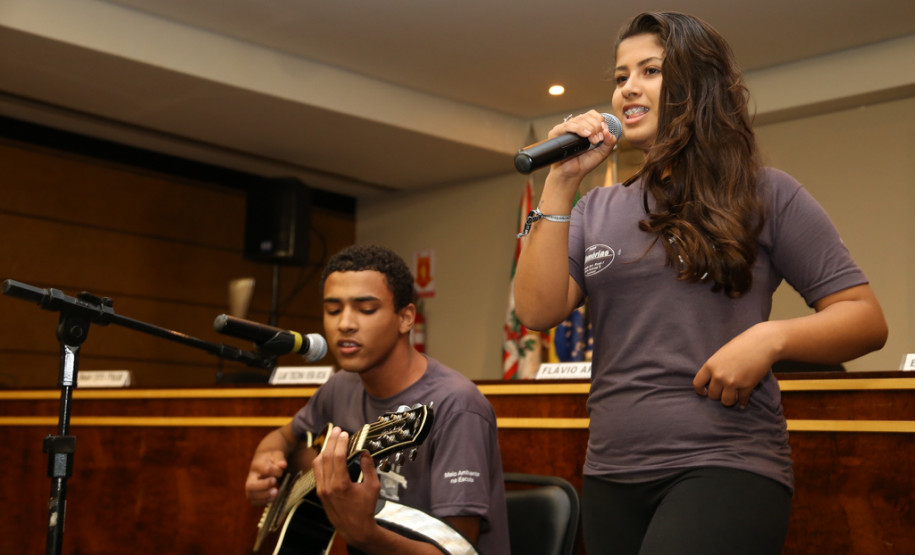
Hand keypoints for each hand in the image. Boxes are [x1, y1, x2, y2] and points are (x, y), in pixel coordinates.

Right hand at [245, 450, 287, 505]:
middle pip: (251, 486)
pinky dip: (263, 502)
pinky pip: (254, 502)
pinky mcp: (253, 493)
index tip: (281, 472)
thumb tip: (283, 465)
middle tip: (275, 487)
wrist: (265, 460)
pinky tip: (272, 499)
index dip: (275, 472)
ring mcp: (251, 485)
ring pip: (251, 495)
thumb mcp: (277, 455)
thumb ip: (280, 459)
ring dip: (264, 497)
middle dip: (264, 487)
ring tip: (276, 494)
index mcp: (257, 464)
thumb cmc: (272, 458)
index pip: (265, 470)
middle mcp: (251, 476)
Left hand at [312, 427, 381, 547]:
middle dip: (331, 441)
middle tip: (336, 430)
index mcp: (341, 484)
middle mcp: (328, 486)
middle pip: (326, 457)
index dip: (341, 443)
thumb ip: (368, 468)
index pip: (338, 457)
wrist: (355, 529)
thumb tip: (365, 452)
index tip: (344, 433)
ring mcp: (322, 490)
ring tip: (332, 440)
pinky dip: (321, 460)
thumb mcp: (372, 487)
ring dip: (325, 449)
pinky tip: (328, 454)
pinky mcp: (320, 492)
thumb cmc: (365, 509)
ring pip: (318, 463)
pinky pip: (317, 472)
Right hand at [548, 110, 616, 178]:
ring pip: (579, 119)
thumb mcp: (603, 152)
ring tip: (593, 141)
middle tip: (598, 140)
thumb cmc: (584, 163)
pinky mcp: (556, 133)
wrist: (572, 174)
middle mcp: (574, 125)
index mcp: (585, 126)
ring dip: (590, 129)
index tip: (603, 134)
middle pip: (587, 116)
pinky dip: (579, 129)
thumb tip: (607, 130)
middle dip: (596, 127)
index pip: (593, 114)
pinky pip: (568, 126)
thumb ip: (610, 141)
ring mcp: (565, 128)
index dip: (600, 121)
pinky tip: (586, 135)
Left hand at [693, 322, 777, 408]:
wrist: (762, 343)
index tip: (705, 393)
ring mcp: (733, 382)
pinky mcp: (747, 387)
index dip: (700, 391)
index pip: (697, 384)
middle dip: (718, 395)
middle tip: (724, 391)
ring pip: (726, 401)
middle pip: (713, 395)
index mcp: (710, 366)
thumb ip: (715, 368)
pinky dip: (743, 402)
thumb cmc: (742, 345)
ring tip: (733, 396)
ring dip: (730, 400)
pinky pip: (742, 400)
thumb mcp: (722, 354)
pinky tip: (743, 402)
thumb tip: (712, 382)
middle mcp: (719, 376)